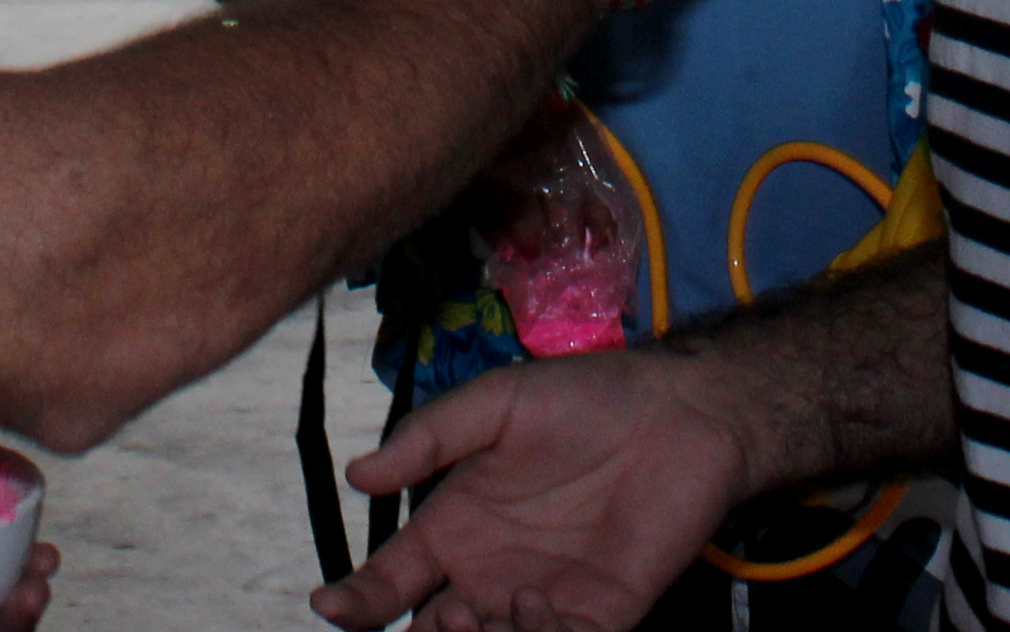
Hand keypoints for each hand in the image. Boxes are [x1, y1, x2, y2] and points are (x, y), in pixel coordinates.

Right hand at [310, 350, 746, 631]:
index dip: (357, 600)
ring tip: (474, 617)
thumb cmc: (583, 401)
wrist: (678, 414)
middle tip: (436, 617)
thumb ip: (428, 439)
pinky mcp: (603, 615)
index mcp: (454, 528)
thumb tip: (357, 475)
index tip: (331, 606)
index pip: (391, 580)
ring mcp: (544, 600)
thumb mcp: (494, 405)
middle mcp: (490, 575)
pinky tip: (534, 607)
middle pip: (431, 631)